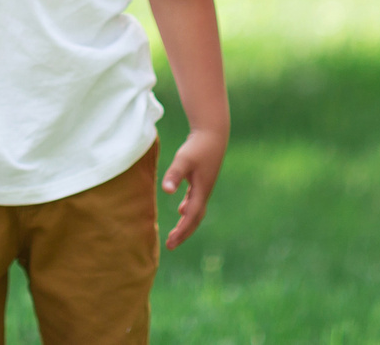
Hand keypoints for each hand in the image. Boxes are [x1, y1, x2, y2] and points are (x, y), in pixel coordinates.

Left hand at [160, 127, 225, 247]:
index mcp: (201, 191)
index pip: (191, 217)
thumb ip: (174, 175)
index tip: (171, 242)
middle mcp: (204, 192)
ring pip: (196, 211)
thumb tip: (167, 191)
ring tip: (175, 234)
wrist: (213, 134)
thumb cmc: (198, 146)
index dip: (182, 231)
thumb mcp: (183, 160)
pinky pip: (196, 201)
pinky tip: (181, 210)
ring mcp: (204, 186)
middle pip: (195, 219)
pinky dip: (188, 209)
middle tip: (170, 245)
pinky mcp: (202, 180)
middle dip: (183, 233)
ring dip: (186, 223)